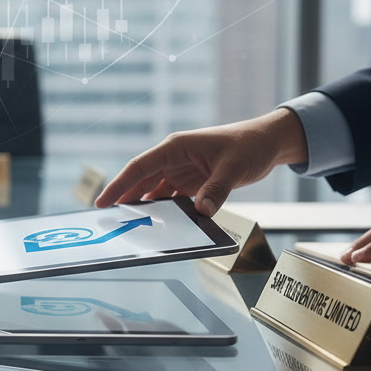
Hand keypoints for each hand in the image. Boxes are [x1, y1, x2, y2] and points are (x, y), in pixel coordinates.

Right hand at [94, 108, 307, 216]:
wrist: (268, 142)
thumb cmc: (249, 146)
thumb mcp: (234, 169)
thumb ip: (216, 191)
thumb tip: (200, 213)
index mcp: (176, 147)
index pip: (140, 166)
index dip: (119, 184)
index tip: (102, 201)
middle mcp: (173, 159)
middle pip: (141, 181)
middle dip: (124, 199)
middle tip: (109, 221)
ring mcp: (181, 171)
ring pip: (153, 191)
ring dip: (144, 208)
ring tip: (130, 227)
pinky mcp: (191, 182)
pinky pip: (171, 199)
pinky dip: (164, 211)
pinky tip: (159, 226)